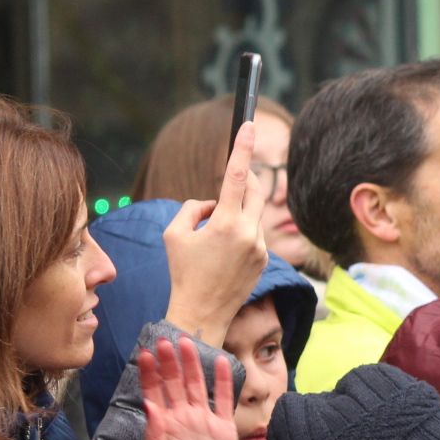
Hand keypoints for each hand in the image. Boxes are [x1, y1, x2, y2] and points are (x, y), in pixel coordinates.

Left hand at [143, 336, 240, 439]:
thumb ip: (154, 436)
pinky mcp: (224, 427)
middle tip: (165, 341)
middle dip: (169, 362)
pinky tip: (220, 362)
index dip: (150, 374)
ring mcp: (204, 421)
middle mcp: (182, 418)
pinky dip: (222, 381)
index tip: (145, 354)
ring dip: (192, 365)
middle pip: (174, 383)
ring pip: (197, 385)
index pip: (154, 393)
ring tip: (188, 343)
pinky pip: (224, 399)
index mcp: (163, 427)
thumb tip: (149, 405)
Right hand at [161, 121, 268, 347]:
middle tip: (224, 190)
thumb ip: (193, 206)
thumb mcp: (174, 233)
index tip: (247, 125)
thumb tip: (213, 202)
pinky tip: (223, 253)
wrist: (202, 313)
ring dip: (235, 213)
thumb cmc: (182, 272)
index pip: (236, 176)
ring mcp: (261, 247)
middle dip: (241, 182)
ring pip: (253, 213)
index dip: (242, 148)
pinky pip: (254, 232)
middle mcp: (249, 233)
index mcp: (226, 224)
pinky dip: (240, 231)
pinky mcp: (265, 259)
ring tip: (212, 238)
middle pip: (253, 190)